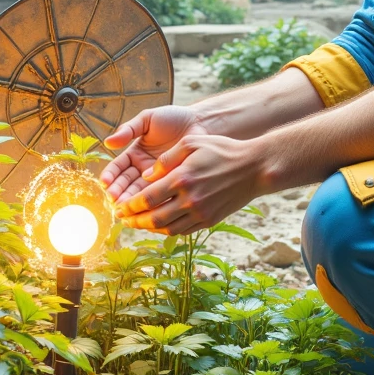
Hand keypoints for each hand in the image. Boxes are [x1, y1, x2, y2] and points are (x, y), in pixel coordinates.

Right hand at [101, 105, 204, 206]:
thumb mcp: (147, 119)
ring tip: (126, 206)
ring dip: (131, 200)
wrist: (200, 122)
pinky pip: (159, 194)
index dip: (110, 175)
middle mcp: (142, 168)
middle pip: (126, 183)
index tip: (105, 182)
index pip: (118, 167)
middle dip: (118, 192)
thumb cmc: (173, 118)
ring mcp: (156, 178)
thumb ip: (128, 130)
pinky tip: (146, 207)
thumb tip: (107, 142)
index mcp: (134, 154)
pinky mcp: (170, 183)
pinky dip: (151, 202)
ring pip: (139, 192)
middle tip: (114, 200)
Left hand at [115, 134, 269, 236]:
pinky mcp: (209, 220)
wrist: (253, 168)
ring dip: (148, 229)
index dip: (129, 205)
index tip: (119, 207)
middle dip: (134, 221)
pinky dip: (167, 230)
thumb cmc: (222, 150)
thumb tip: (145, 176)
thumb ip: (166, 159)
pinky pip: (182, 231)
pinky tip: (160, 225)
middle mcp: (189, 199)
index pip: (147, 198)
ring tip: (138, 224)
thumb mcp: (192, 143)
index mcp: (182, 178)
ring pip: (167, 228)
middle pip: (153, 218)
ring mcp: (200, 212)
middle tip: (123, 219)